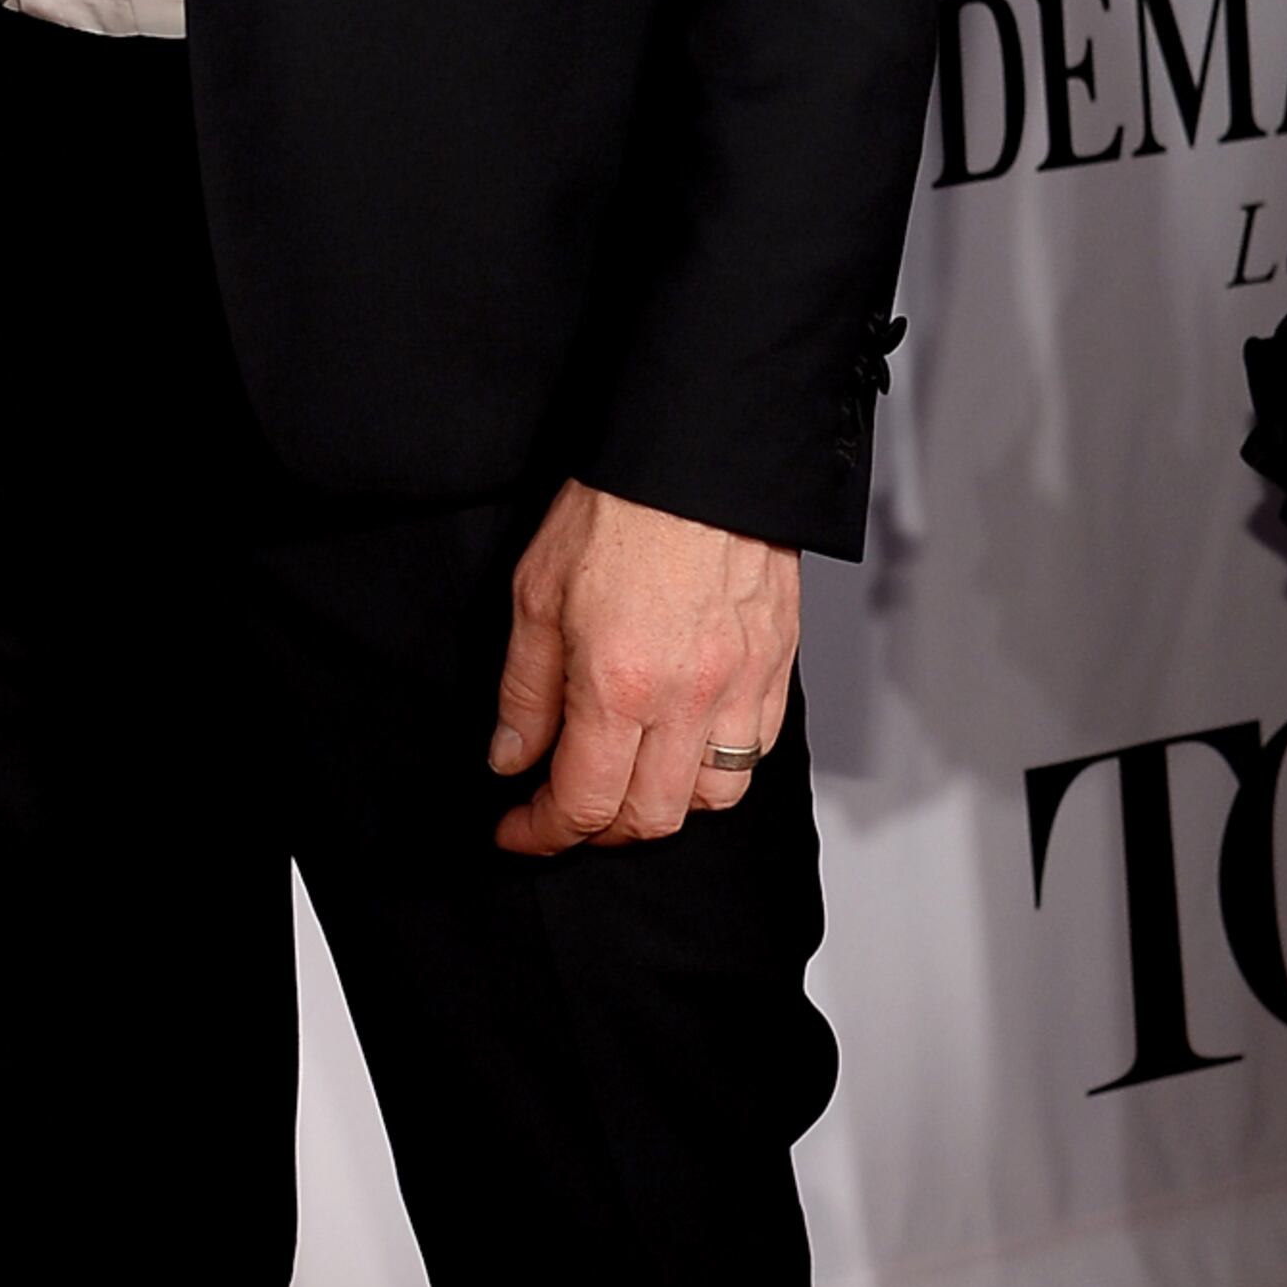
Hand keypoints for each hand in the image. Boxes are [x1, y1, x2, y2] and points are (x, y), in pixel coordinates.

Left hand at [489, 482, 799, 854]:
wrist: (699, 453)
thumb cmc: (618, 508)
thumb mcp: (535, 594)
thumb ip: (524, 691)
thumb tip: (512, 758)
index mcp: (619, 685)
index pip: (582, 803)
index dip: (541, 833)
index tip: (518, 830)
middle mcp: (687, 699)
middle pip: (650, 820)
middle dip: (598, 831)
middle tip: (564, 811)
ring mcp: (740, 686)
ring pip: (712, 798)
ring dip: (663, 806)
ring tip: (627, 781)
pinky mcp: (775, 666)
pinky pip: (756, 753)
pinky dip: (717, 769)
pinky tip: (683, 746)